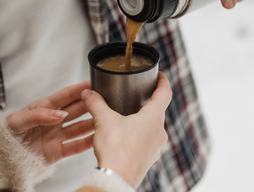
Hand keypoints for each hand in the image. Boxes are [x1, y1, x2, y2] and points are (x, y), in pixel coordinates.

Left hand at [6, 81, 95, 164]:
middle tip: (104, 99)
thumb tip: (60, 114)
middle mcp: (53, 121)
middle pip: (76, 110)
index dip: (79, 89)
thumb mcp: (18, 120)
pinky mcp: (57, 151)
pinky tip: (96, 138)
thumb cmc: (5, 134)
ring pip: (79, 127)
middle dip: (90, 104)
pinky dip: (86, 143)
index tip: (92, 84)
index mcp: (44, 108)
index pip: (65, 96)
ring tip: (104, 118)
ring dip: (91, 123)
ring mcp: (56, 136)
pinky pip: (75, 147)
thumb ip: (39, 115)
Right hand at [81, 72, 171, 188]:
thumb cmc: (116, 150)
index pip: (165, 93)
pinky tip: (125, 138)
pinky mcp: (149, 159)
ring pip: (152, 128)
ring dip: (142, 121)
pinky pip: (147, 143)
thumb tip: (88, 94)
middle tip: (137, 95)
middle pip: (158, 111)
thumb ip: (96, 104)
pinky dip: (138, 137)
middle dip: (147, 102)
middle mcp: (159, 132)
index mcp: (154, 117)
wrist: (116, 179)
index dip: (163, 81)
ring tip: (127, 117)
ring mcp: (156, 147)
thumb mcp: (104, 120)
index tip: (159, 75)